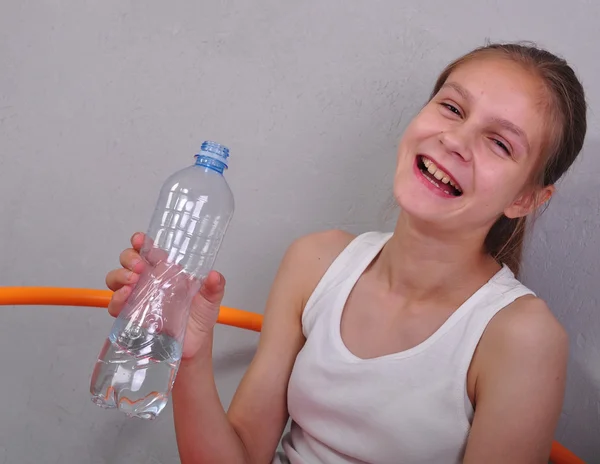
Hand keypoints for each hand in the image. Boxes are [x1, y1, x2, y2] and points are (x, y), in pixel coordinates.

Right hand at [105, 232, 225, 358]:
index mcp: (166, 271)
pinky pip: (115, 305)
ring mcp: (138, 298)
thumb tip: (214, 276)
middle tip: (139, 266)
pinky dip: (116, 299)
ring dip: (120, 275)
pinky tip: (125, 297)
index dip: (141, 242)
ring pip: (116, 279)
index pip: (149, 250)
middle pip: (128, 261)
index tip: (140, 240)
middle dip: (129, 258)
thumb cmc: (199, 320)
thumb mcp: (211, 300)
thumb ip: (215, 286)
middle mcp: (149, 282)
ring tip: (132, 280)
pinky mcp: (130, 317)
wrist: (193, 348)